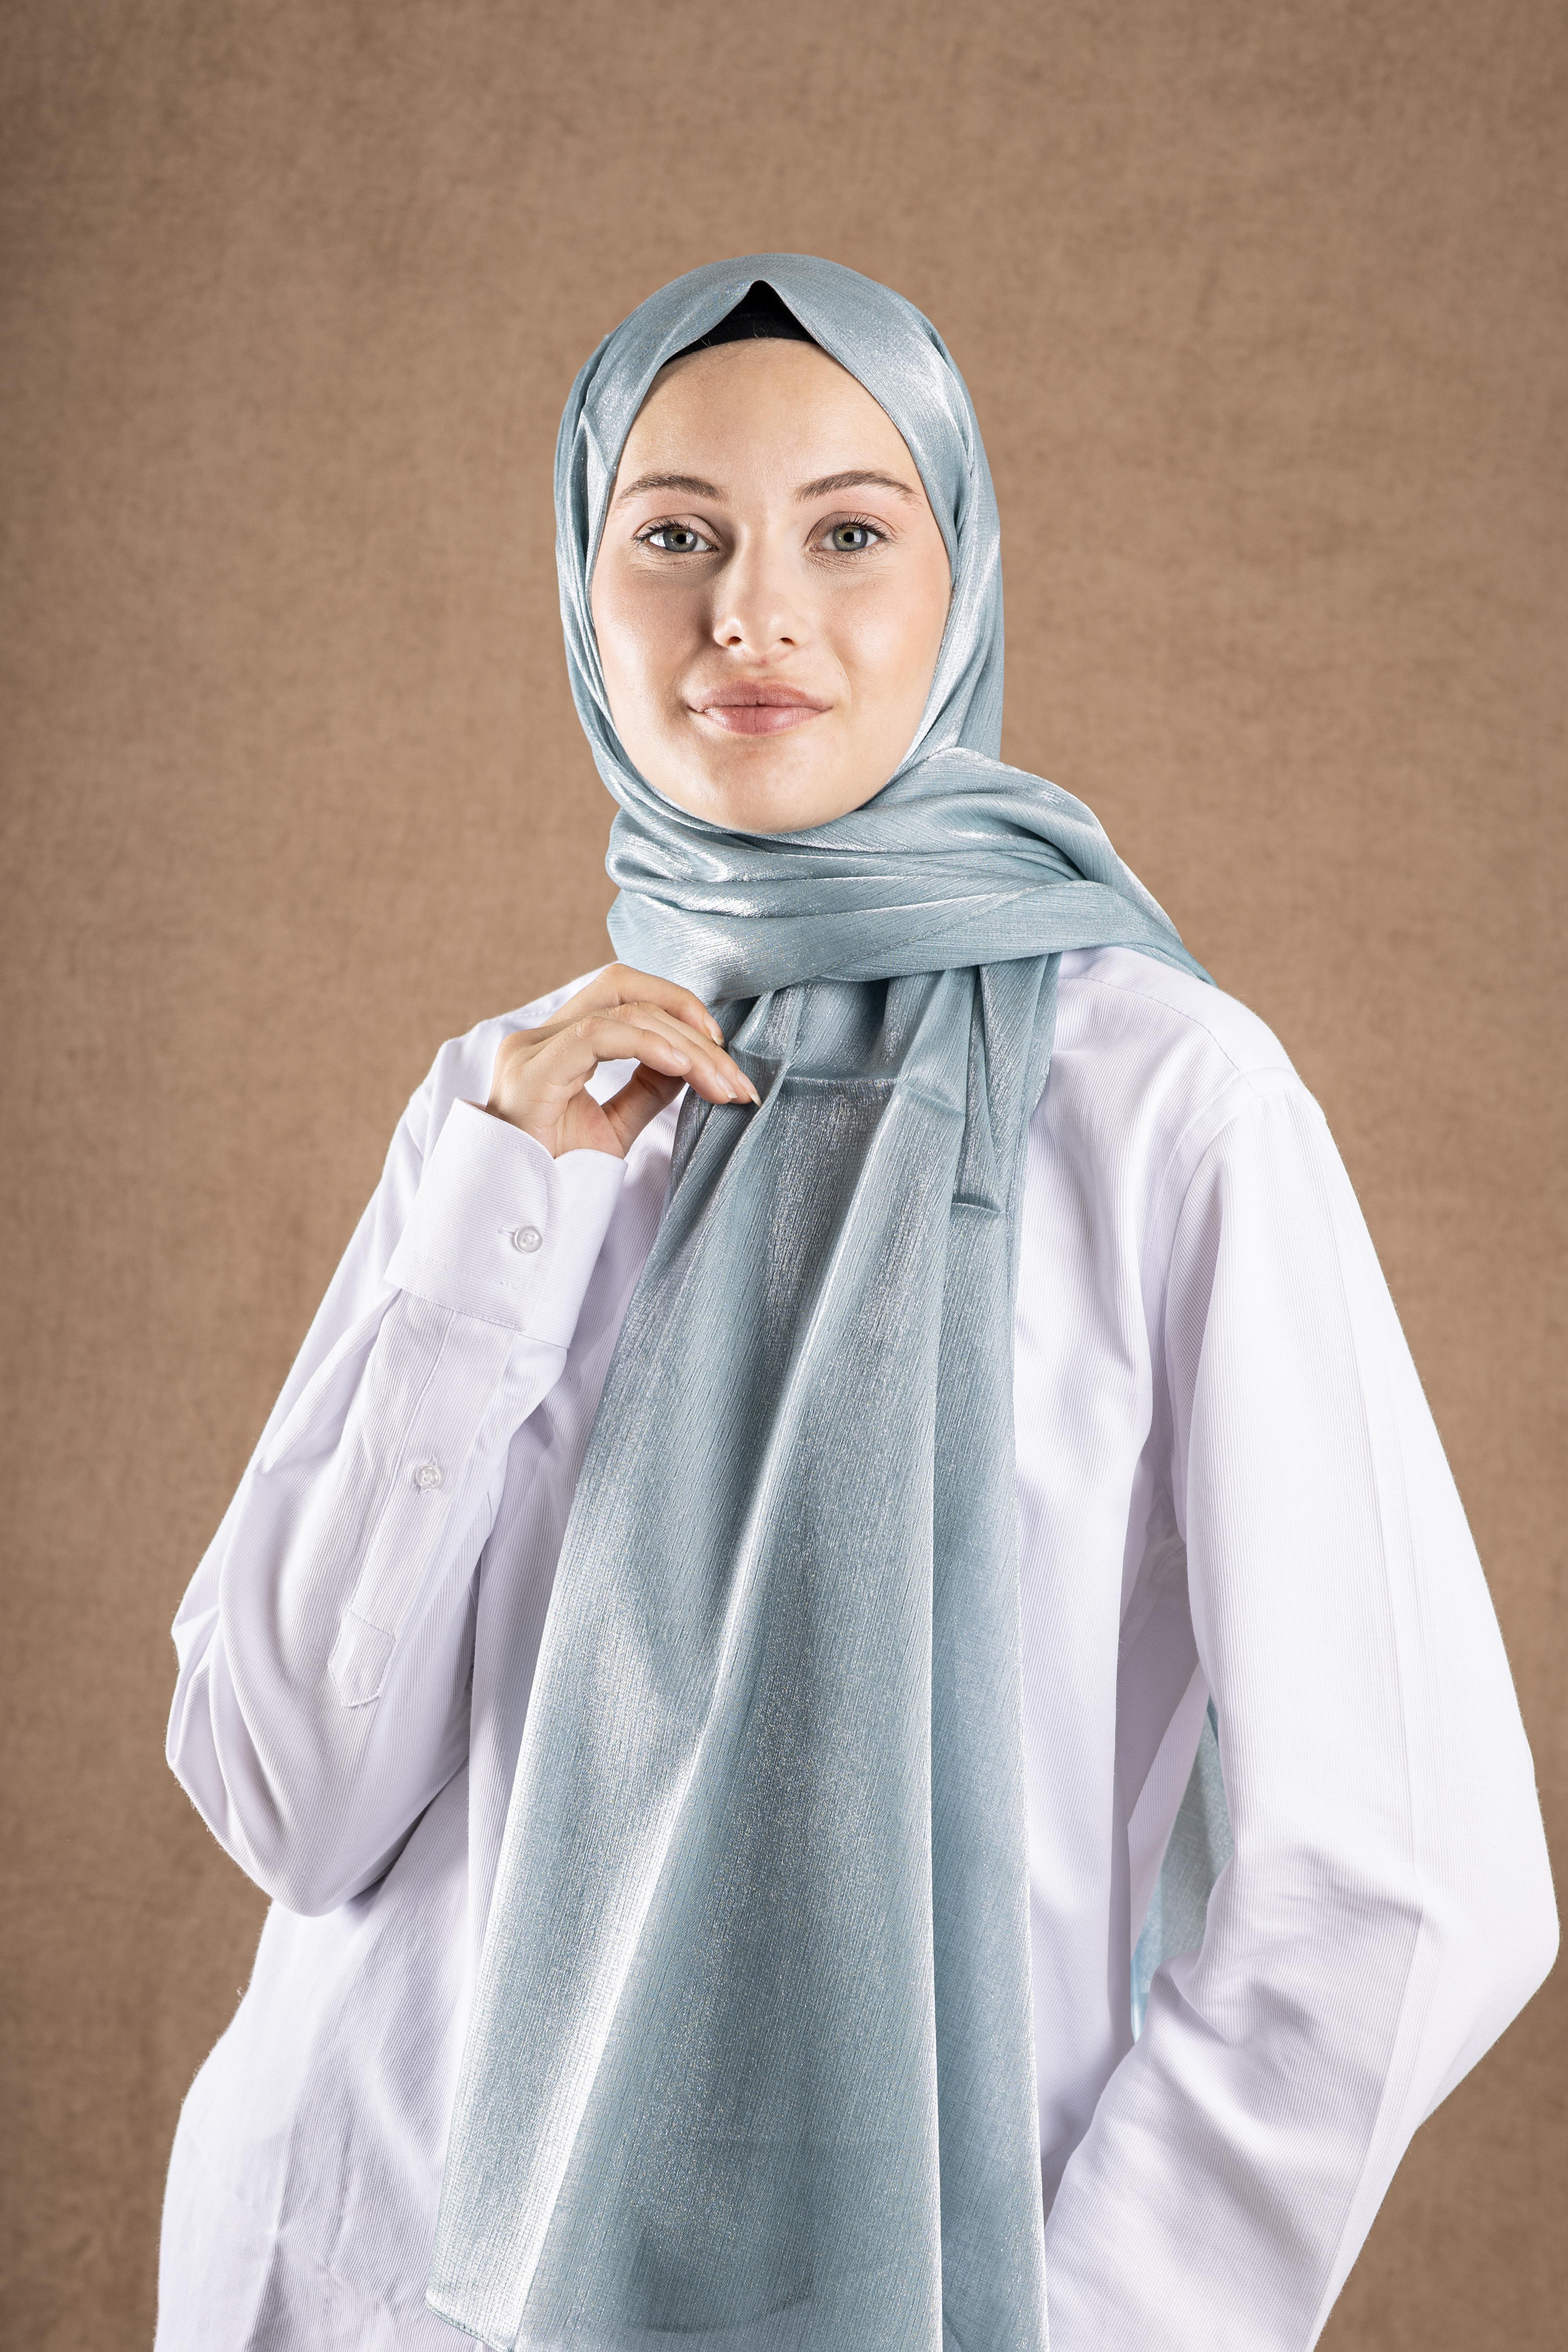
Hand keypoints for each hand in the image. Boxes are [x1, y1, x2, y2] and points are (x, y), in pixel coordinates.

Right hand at [485, 964, 758, 1159]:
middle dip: (691, 1025)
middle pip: (625, 989)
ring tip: (722, 1083)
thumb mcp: (614, 1127)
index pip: (623, 993)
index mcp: (557, 1043)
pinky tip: (684, 1068)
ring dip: (684, 1045)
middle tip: (736, 1078)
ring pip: (622, 1013)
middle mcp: (539, 1037)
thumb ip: (646, 1087)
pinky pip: (596, 1037)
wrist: (515, 1217)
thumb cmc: (556, 1176)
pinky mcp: (532, 1075)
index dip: (678, 1007)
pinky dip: (648, 1045)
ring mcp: (531, 1052)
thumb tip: (691, 1057)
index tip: (722, 1052)